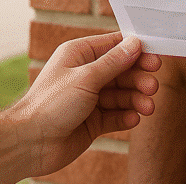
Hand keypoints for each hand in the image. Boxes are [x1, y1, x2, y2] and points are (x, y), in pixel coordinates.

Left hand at [7, 31, 160, 176]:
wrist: (30, 142)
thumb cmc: (49, 104)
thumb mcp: (85, 77)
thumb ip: (113, 62)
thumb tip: (134, 44)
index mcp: (79, 55)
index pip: (113, 46)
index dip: (135, 51)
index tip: (155, 56)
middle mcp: (85, 74)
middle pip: (121, 71)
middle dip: (138, 78)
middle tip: (152, 86)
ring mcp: (89, 98)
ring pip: (120, 95)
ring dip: (135, 99)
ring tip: (147, 106)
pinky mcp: (92, 121)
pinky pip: (115, 115)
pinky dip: (125, 116)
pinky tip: (133, 118)